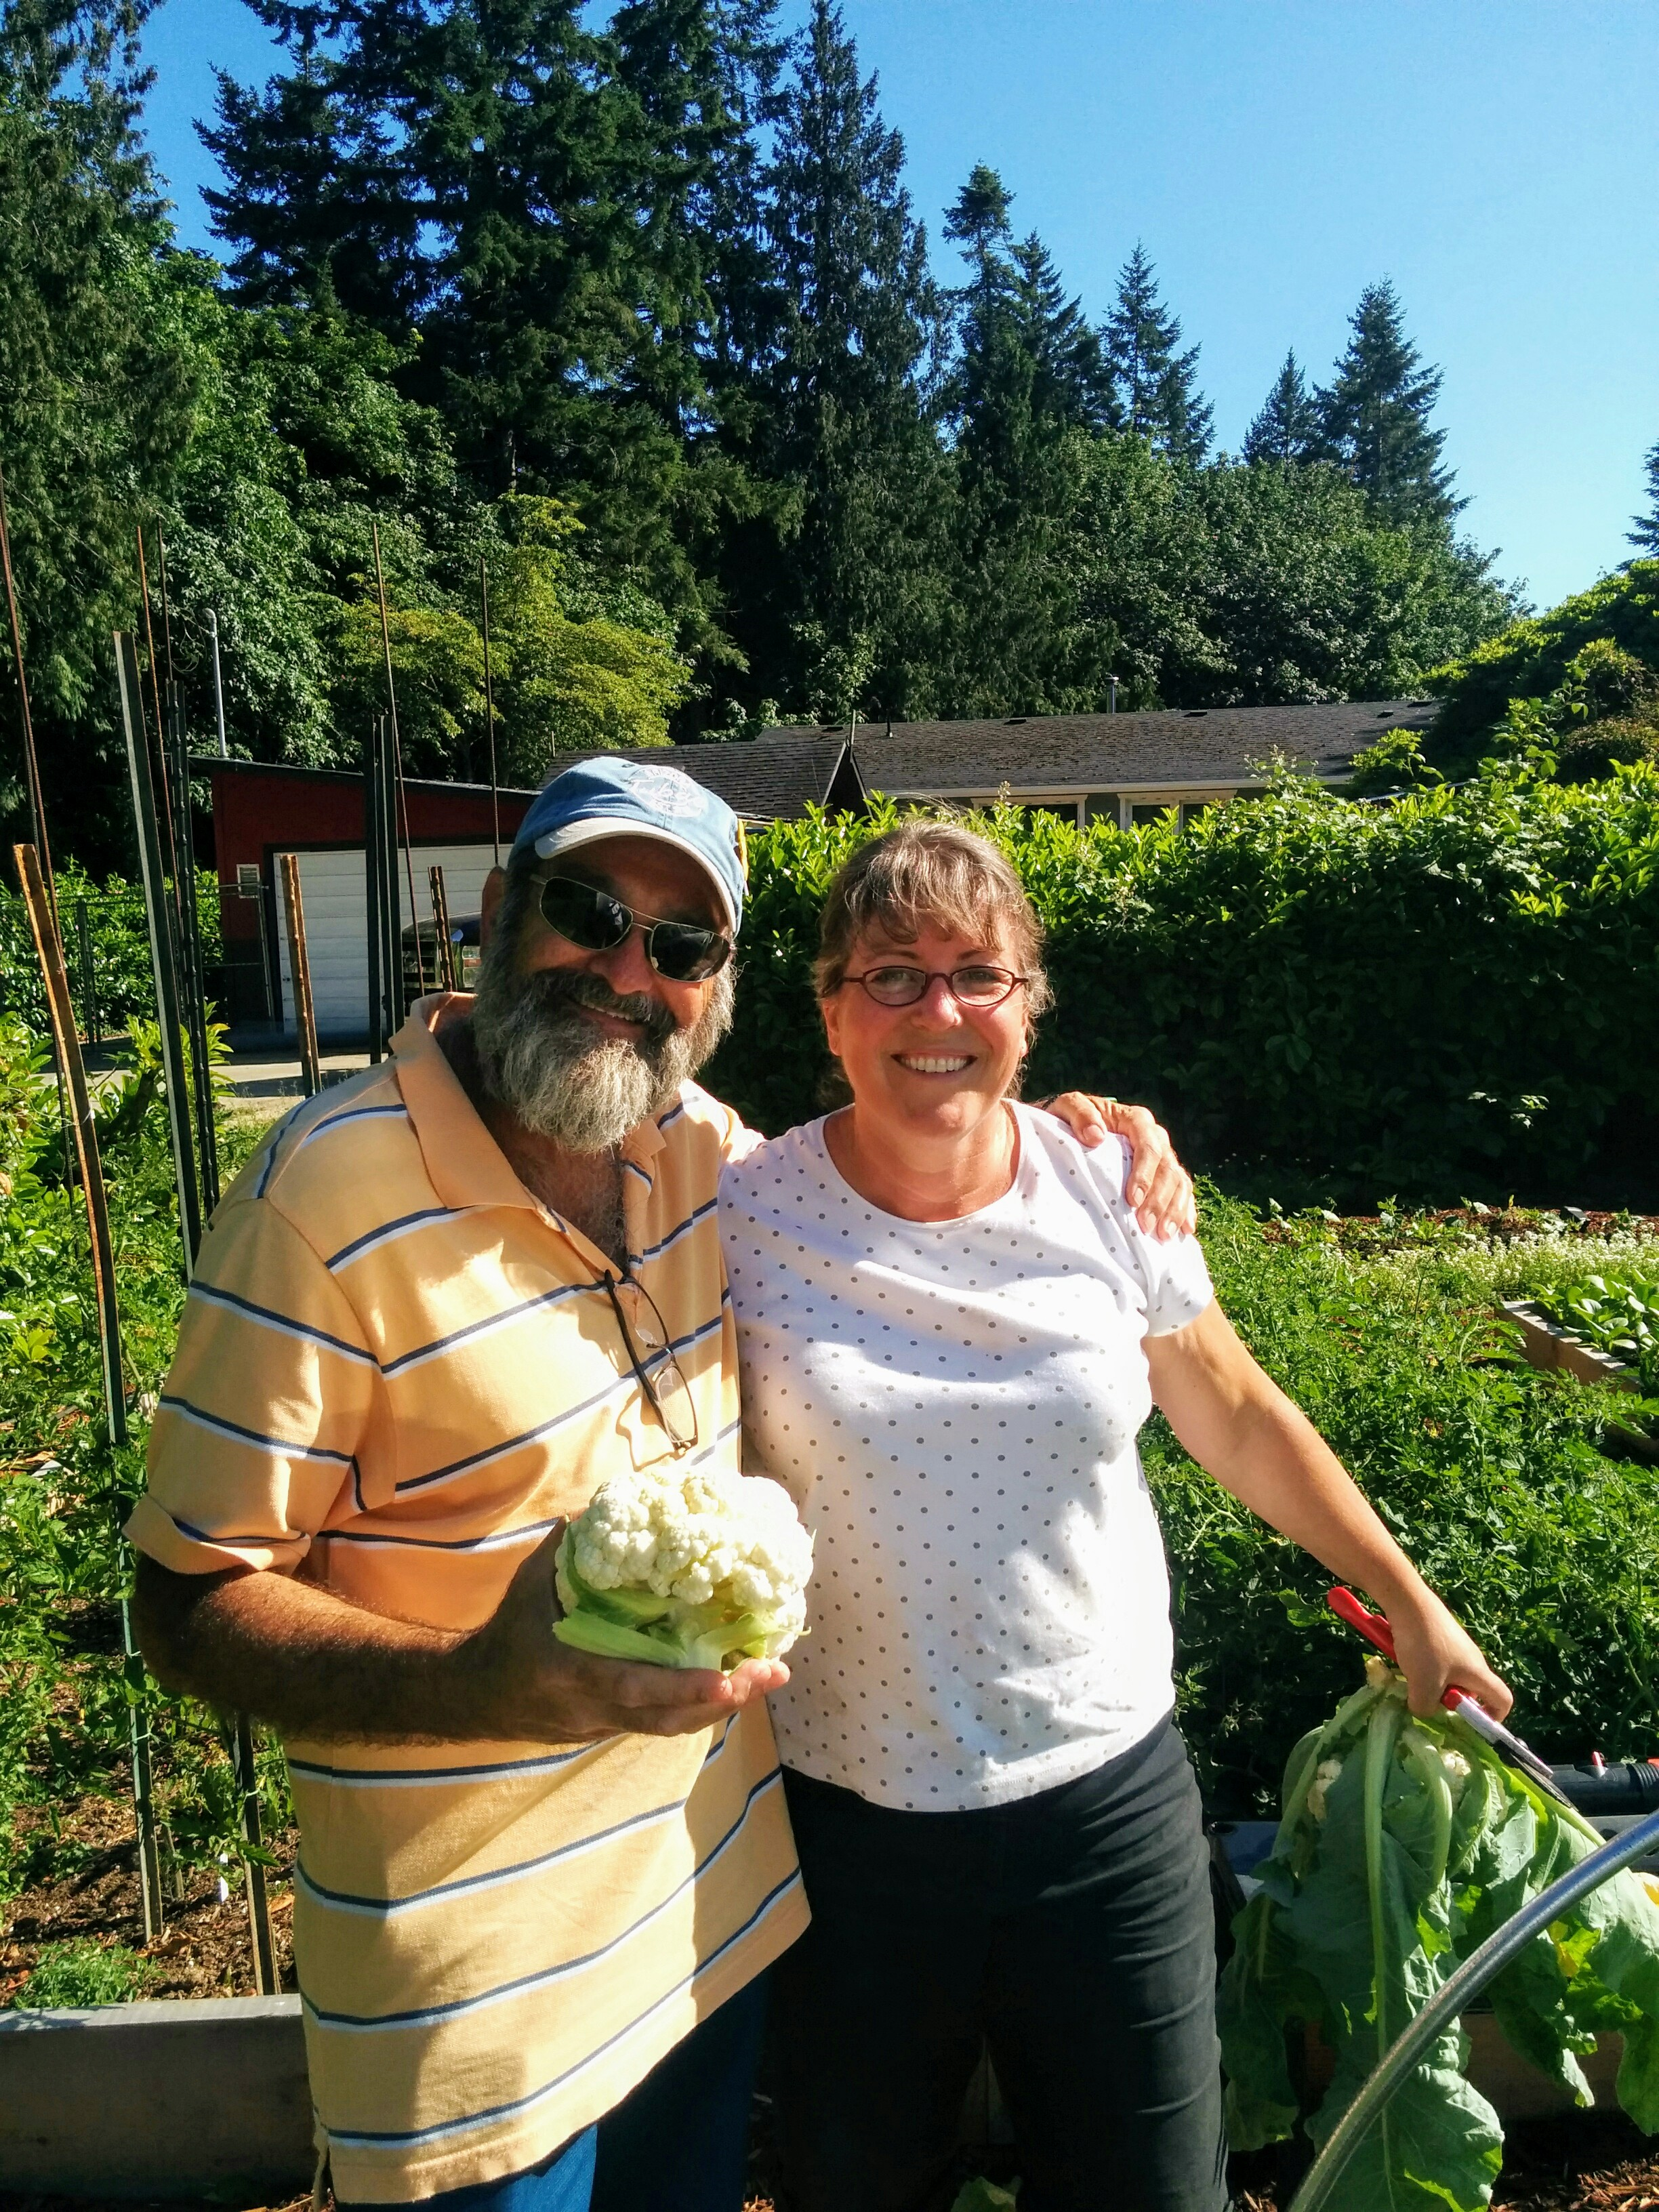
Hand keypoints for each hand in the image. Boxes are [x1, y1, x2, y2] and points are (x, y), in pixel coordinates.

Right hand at [459, 1526, 788, 1742]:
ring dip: (724, 1705)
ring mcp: (607, 1724)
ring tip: (768, 1676)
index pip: (631, 1686)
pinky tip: (737, 1684)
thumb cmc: (508, 1634)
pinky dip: (703, 1707)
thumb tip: (604, 1506)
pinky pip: (666, 1723)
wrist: (478, 1695)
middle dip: (723, 1698)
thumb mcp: (528, 1586)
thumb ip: (566, 1550)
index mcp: (571, 1672)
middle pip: (668, 1716)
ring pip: (673, 1725)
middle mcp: (594, 1708)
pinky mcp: (616, 1728)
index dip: (680, 1686)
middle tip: (771, 1673)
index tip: (725, 1678)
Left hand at [1034, 1093, 1195, 1239]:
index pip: (1149, 1146)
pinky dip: (1185, 1210)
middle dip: (1159, 1200)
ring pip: (1179, 1182)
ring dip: (1174, 1210)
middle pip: (1167, 1169)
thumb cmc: (1069, 1119)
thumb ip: (1079, 1114)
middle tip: (1146, 1226)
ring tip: (1163, 1236)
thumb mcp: (1067, 1108)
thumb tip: (1096, 1136)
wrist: (1071, 1128)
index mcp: (1136, 1120)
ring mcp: (1162, 1156)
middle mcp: (1155, 1137)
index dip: (1144, 1174)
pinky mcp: (1163, 1174)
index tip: (1132, 1199)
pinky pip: (1182, 1191)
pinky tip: (1185, 1230)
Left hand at [1387, 1588, 1512, 1721]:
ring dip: (1431, 1682)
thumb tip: (1424, 1708)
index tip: (1469, 1721)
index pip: (1503, 1699)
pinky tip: (1404, 1658)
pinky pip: (1435, 1660)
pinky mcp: (1439, 1634)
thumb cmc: (1423, 1646)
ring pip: (1449, 1675)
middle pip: (1471, 1690)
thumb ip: (1426, 1708)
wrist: (1408, 1600)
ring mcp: (1455, 1644)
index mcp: (1479, 1672)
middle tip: (1427, 1697)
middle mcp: (1472, 1658)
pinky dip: (1422, 1665)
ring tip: (1411, 1676)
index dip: (1493, 1717)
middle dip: (1450, 1700)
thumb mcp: (1422, 1686)